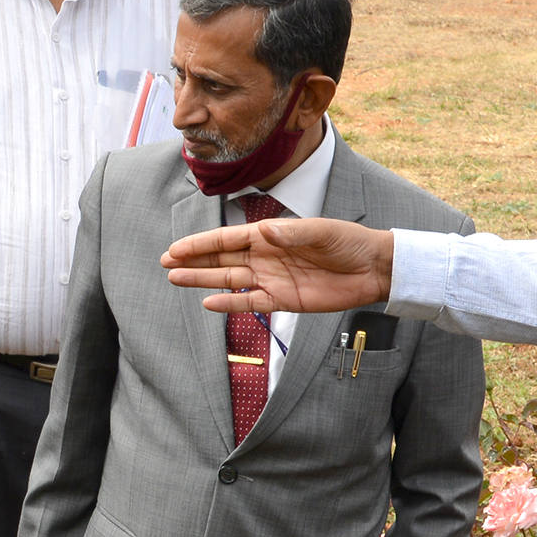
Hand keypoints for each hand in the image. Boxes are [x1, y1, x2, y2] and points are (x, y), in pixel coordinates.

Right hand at [161, 216, 396, 315]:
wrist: (371, 270)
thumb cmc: (348, 243)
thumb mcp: (321, 232)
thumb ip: (291, 233)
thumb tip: (264, 232)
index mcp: (270, 235)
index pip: (227, 240)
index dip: (201, 244)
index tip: (176, 248)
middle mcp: (265, 256)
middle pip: (221, 260)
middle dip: (193, 260)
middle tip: (165, 263)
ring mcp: (271, 279)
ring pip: (229, 280)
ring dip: (203, 280)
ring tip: (175, 279)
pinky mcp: (282, 300)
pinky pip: (250, 303)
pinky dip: (230, 304)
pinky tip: (208, 303)